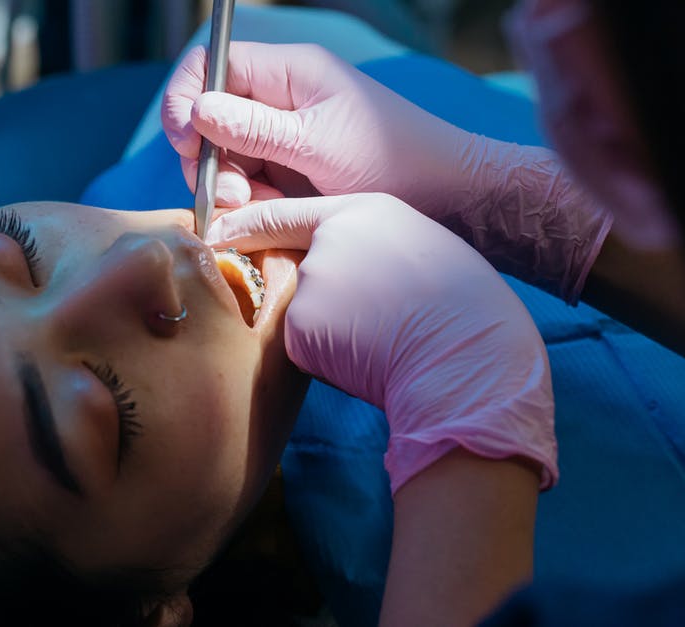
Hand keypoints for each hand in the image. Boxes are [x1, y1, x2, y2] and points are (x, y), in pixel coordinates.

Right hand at [161, 42, 478, 213]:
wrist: (448, 200)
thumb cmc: (395, 162)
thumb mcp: (319, 146)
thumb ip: (255, 130)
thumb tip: (197, 110)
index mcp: (289, 74)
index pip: (213, 67)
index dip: (188, 101)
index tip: (188, 145)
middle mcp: (282, 102)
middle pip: (211, 120)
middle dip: (210, 159)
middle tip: (234, 196)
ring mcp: (286, 140)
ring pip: (227, 159)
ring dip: (229, 188)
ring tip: (254, 209)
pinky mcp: (292, 176)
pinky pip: (250, 186)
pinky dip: (249, 205)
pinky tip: (265, 219)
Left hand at [206, 193, 557, 492]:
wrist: (468, 357)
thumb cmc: (463, 310)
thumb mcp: (418, 250)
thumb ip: (365, 248)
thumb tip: (333, 270)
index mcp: (362, 210)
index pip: (286, 213)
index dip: (247, 225)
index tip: (216, 232)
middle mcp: (326, 240)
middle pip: (296, 273)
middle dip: (322, 300)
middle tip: (380, 319)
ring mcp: (310, 283)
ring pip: (301, 315)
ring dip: (329, 332)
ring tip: (384, 336)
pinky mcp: (301, 329)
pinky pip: (304, 349)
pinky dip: (327, 359)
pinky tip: (368, 358)